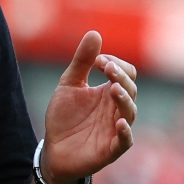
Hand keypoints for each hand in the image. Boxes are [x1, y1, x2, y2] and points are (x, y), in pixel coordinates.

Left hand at [41, 30, 136, 183]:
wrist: (53, 150)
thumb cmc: (64, 117)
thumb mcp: (69, 84)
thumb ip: (82, 61)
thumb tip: (95, 33)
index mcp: (109, 92)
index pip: (126, 74)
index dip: (116, 65)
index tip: (98, 60)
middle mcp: (116, 109)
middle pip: (130, 89)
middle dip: (120, 77)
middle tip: (106, 68)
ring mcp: (115, 129)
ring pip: (130, 112)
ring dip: (124, 99)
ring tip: (113, 88)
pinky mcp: (110, 149)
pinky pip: (125, 141)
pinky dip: (125, 132)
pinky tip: (120, 123)